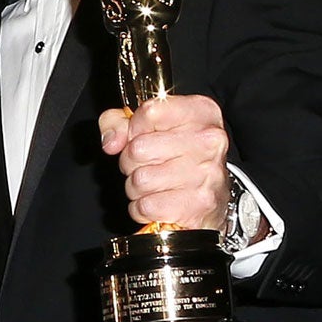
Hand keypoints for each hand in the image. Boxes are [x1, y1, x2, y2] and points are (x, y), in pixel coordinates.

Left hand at [99, 94, 231, 231]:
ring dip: (137, 187)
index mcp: (202, 112)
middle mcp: (210, 140)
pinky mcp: (198, 205)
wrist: (210, 197)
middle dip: (131, 161)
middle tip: (149, 164)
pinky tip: (160, 202)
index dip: (134, 128)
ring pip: (140, 180)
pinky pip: (145, 206)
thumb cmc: (176, 156)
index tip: (141, 136)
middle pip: (138, 149)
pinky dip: (143, 208)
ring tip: (156, 183)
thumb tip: (111, 143)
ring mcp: (207, 174)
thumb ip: (118, 123)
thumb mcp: (148, 126)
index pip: (150, 112)